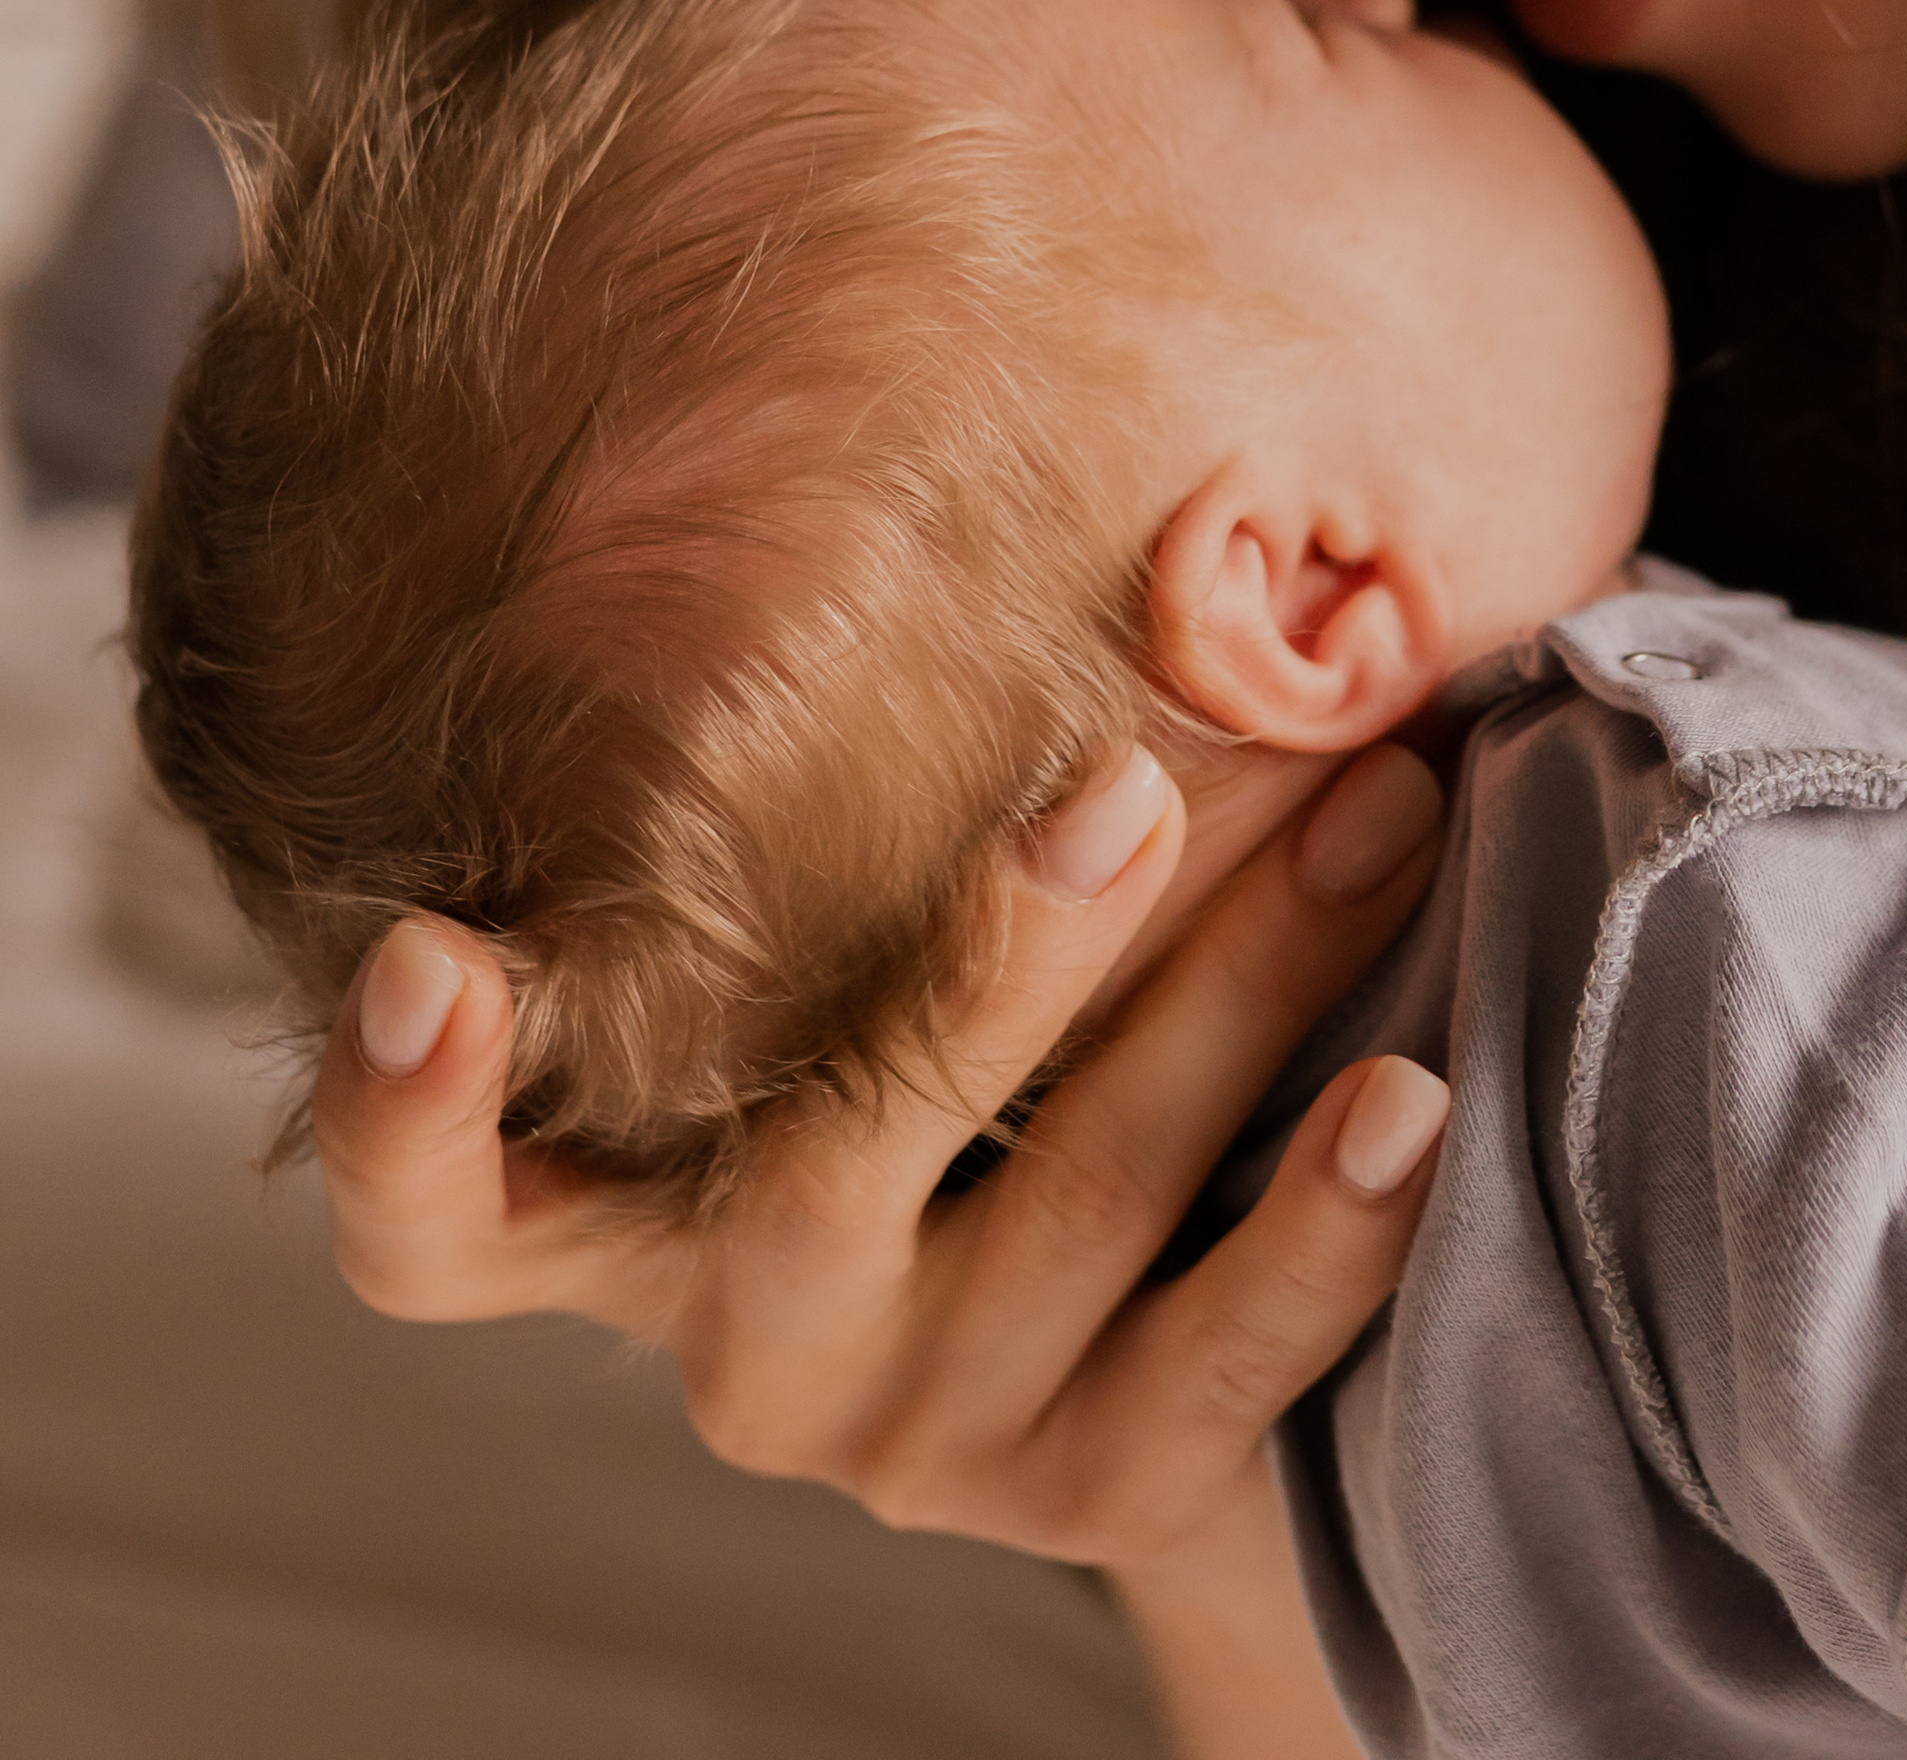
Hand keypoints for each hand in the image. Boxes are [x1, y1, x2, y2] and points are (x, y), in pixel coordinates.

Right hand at [308, 741, 1448, 1568]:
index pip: (444, 1216)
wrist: (1150, 1342)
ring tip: (1374, 818)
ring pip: (1074, 1210)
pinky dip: (1321, 1226)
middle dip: (994, 966)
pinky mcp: (1090, 1507)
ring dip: (1242, 991)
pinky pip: (1220, 1370)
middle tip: (1126, 780)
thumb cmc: (979, 1052)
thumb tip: (1020, 484)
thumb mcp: (860, 966)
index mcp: (630, 1215)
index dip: (411, 1110)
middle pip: (825, 1166)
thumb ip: (847, 831)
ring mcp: (915, 1444)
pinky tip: (1410, 1095)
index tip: (423, 957)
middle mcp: (745, 1346)